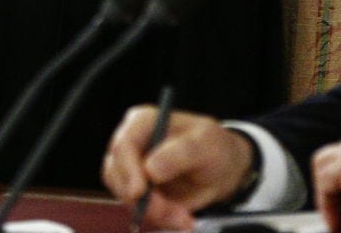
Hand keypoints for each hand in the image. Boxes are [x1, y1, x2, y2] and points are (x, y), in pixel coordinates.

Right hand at [102, 106, 254, 230]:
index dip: (127, 170)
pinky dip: (160, 219)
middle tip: (175, 214)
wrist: (221, 170)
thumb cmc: (212, 146)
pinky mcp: (137, 192)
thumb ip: (179, 153)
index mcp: (143, 122)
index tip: (139, 192)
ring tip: (184, 216)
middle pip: (119, 175)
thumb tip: (150, 169)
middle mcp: (131, 144)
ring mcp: (131, 170)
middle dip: (145, 200)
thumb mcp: (205, 144)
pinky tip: (180, 217)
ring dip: (156, 213)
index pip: (123, 145)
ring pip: (127, 197)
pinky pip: (139, 211)